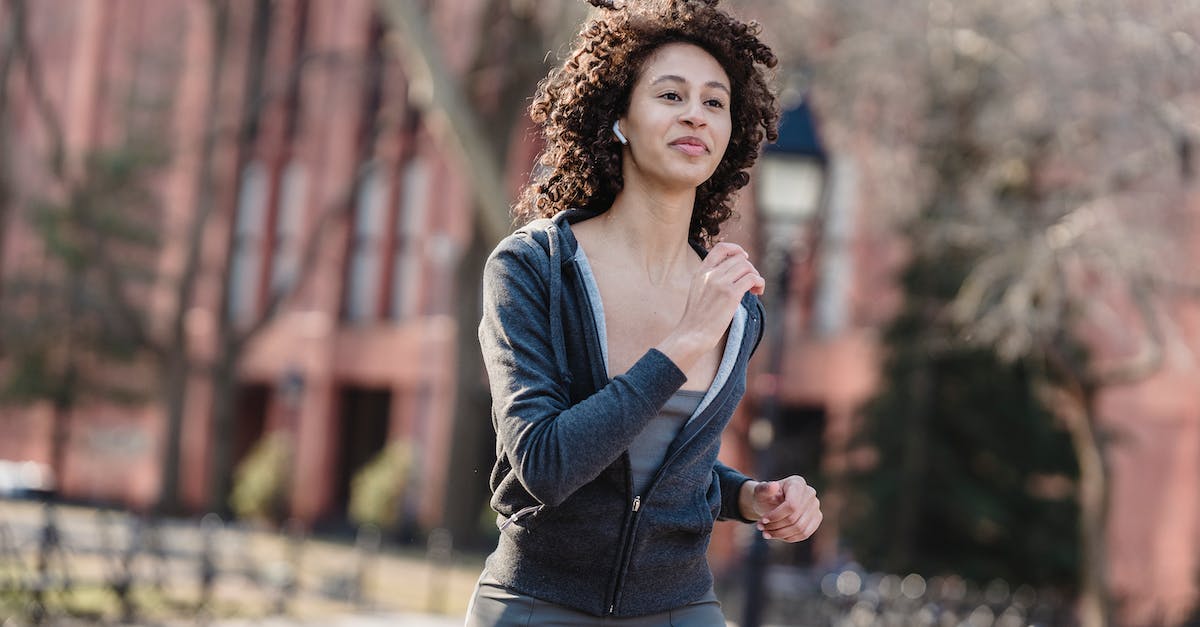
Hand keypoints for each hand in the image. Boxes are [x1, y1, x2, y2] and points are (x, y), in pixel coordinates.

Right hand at [657, 243, 763, 370]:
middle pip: (739, 259)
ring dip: (756, 276)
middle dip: (750, 269)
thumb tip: (732, 274)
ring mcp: (720, 283)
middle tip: (751, 284)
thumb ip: (710, 280)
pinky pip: (753, 278)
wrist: (692, 334)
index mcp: (701, 272)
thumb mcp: (698, 291)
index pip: (721, 248)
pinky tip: (758, 293)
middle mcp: (711, 274)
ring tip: (755, 290)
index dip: (736, 249)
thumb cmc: (697, 319)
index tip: (744, 258)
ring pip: (748, 267)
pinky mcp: (731, 294)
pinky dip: (759, 283)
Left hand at [748, 476, 821, 541]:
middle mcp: (810, 493)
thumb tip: (773, 486)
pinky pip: (804, 534)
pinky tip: (776, 535)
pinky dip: (789, 537)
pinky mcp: (816, 518)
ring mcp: (815, 506)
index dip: (776, 516)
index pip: (791, 505)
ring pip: (799, 528)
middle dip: (775, 526)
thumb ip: (763, 489)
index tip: (762, 520)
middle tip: (761, 528)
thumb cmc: (765, 497)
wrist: (770, 503)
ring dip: (780, 534)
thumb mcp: (759, 492)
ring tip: (766, 533)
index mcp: (797, 483)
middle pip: (794, 518)